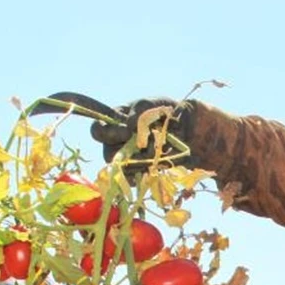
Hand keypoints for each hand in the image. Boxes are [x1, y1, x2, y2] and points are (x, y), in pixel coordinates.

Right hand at [28, 92, 193, 165]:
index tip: (121, 130)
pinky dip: (141, 174)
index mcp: (114, 121)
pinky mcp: (138, 173)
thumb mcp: (154, 105)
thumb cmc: (167, 112)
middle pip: (106, 150)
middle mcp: (116, 141)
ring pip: (119, 166)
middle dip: (121, 145)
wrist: (189, 130)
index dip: (103, 132)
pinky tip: (153, 165)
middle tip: (140, 141)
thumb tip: (128, 125)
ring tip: (154, 149)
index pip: (96, 128)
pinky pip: (131, 179)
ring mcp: (126, 158)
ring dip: (136, 159)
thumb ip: (138, 110)